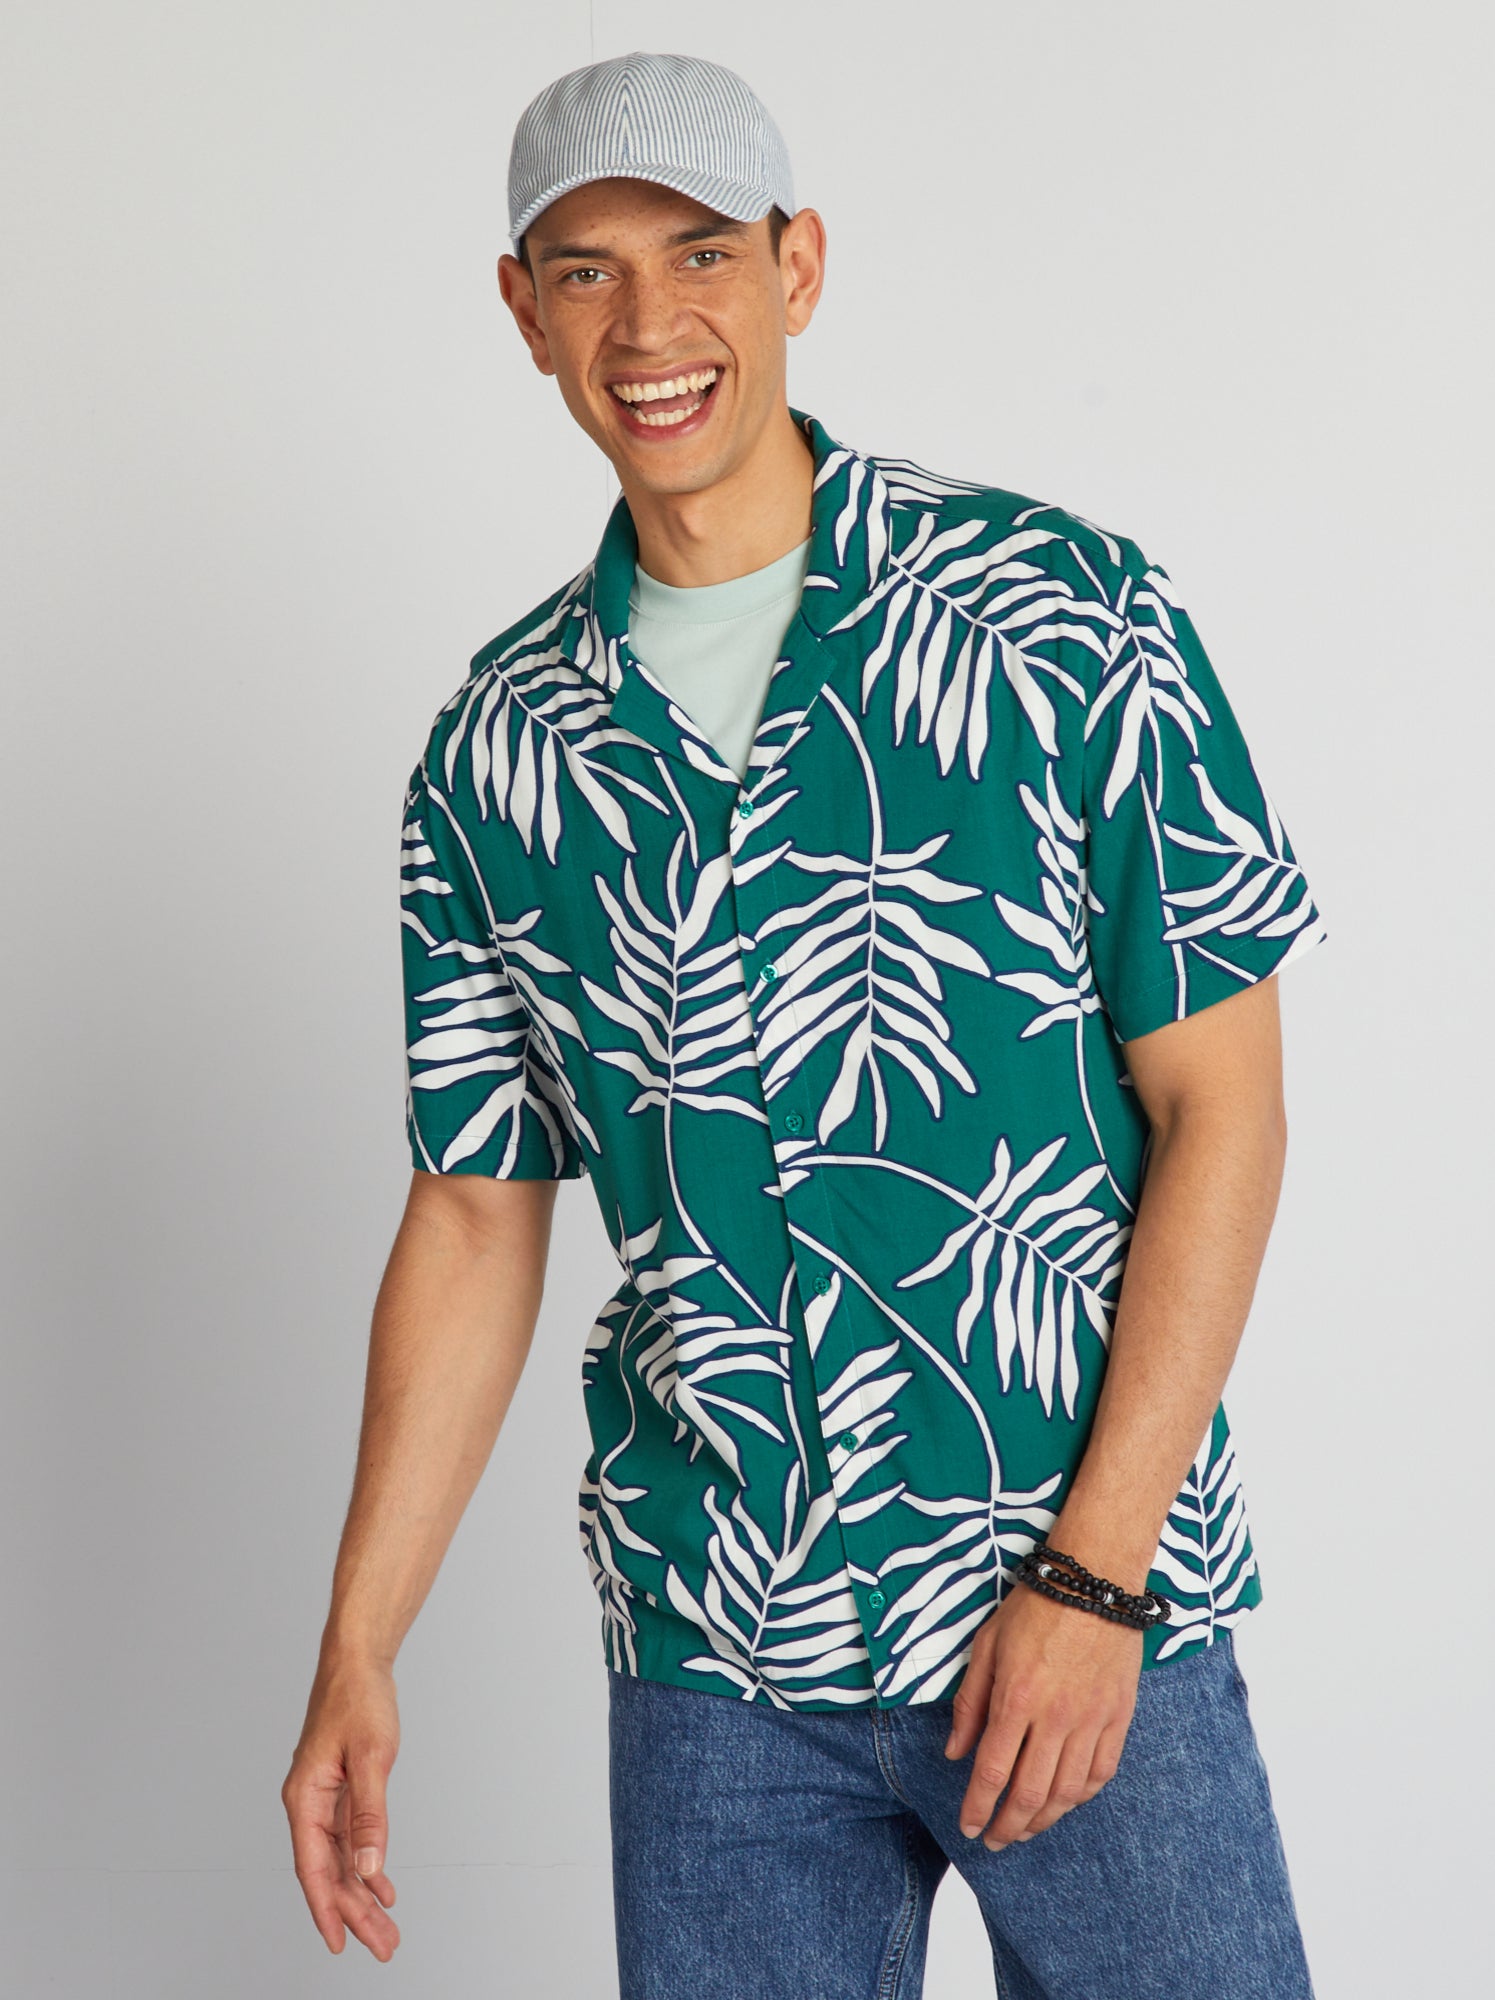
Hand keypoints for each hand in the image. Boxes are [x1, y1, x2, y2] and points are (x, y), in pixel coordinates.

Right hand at [282, 1647, 401, 1959]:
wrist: (357, 1661)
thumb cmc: (358, 1699)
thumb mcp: (372, 1756)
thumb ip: (371, 1813)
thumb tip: (369, 1865)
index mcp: (305, 1798)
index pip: (312, 1868)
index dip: (326, 1908)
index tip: (338, 1944)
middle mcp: (308, 1803)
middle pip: (328, 1871)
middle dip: (353, 1912)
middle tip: (383, 1946)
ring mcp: (323, 1798)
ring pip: (340, 1859)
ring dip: (362, 1894)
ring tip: (386, 1929)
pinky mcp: (340, 1789)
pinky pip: (349, 1839)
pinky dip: (366, 1863)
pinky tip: (382, 1887)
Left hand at [943, 1579, 1142, 1849]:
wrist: (1095, 1581)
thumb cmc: (1035, 1607)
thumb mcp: (987, 1646)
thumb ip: (970, 1703)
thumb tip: (955, 1752)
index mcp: (1015, 1699)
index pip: (993, 1772)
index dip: (978, 1808)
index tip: (969, 1827)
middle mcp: (1055, 1718)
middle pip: (1030, 1794)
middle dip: (1008, 1826)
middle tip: (995, 1840)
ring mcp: (1091, 1720)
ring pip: (1067, 1792)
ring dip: (1043, 1820)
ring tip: (1026, 1829)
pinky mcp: (1118, 1717)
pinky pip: (1101, 1772)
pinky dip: (1081, 1796)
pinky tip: (1066, 1801)